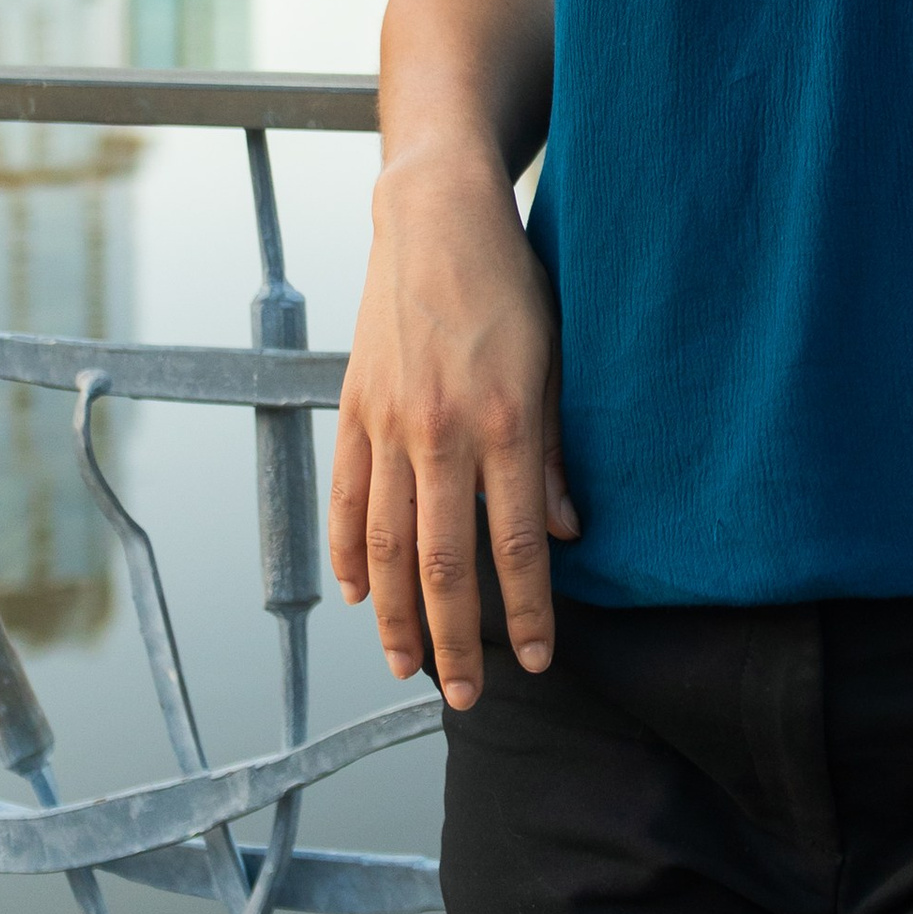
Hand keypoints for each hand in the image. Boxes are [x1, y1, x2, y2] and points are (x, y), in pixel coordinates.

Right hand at [328, 134, 576, 709]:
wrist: (436, 216)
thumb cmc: (512, 284)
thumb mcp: (558, 360)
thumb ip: (557, 453)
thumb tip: (565, 536)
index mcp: (505, 421)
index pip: (518, 543)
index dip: (529, 611)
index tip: (538, 660)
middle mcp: (442, 431)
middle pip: (444, 562)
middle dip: (456, 640)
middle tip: (468, 697)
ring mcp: (389, 422)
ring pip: (386, 544)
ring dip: (395, 616)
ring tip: (406, 668)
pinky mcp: (354, 408)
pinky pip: (347, 497)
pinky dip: (349, 553)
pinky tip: (356, 594)